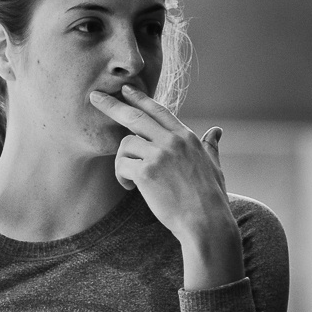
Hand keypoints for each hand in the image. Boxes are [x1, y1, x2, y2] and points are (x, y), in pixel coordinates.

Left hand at [90, 84, 244, 287]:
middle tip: (94, 97)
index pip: (158, 110)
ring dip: (122, 160)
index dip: (140, 98)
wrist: (206, 222)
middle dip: (112, 105)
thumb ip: (210, 146)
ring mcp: (159, 155)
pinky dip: (121, 177)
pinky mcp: (146, 172)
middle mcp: (172, 141)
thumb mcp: (214, 166)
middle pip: (135, 116)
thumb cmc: (211, 198)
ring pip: (125, 144)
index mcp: (186, 137)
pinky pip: (121, 165)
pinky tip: (129, 187)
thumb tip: (217, 131)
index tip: (125, 89)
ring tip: (130, 178)